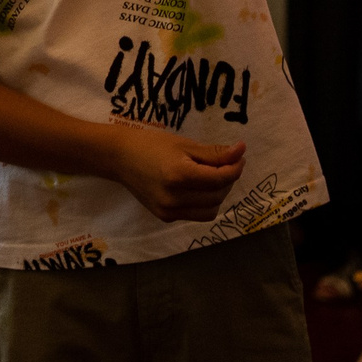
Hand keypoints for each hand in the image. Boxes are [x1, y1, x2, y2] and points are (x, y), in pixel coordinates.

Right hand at [110, 131, 245, 222]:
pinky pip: (196, 214)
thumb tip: (241, 151)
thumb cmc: (152, 144)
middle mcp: (174, 198)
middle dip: (228, 180)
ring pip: (211, 210)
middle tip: (227, 164)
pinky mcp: (165, 217)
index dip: (235, 168)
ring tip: (214, 177)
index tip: (240, 155)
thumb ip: (214, 153)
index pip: (219, 178)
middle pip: (217, 195)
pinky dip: (205, 203)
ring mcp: (169, 211)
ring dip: (219, 194)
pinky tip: (199, 188)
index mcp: (178, 175)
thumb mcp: (184, 144)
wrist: (120, 158)